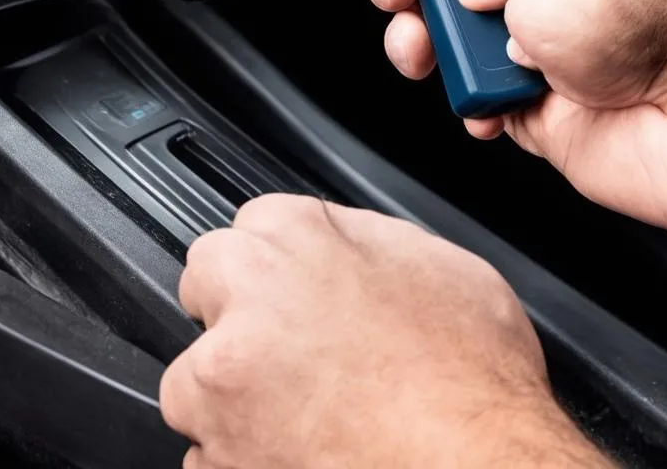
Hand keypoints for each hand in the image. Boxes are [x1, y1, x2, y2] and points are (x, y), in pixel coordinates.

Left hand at [160, 195, 608, 468]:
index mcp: (296, 239)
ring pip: (194, 376)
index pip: (256, 222)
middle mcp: (246, 301)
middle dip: (238, 307)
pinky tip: (302, 453)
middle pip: (207, 280)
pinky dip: (242, 456)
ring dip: (231, 392)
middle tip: (294, 346)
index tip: (298, 286)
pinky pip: (208, 454)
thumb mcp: (442, 266)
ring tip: (303, 414)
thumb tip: (339, 238)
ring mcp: (220, 385)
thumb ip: (365, 237)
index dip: (284, 259)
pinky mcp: (214, 461)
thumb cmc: (473, 386)